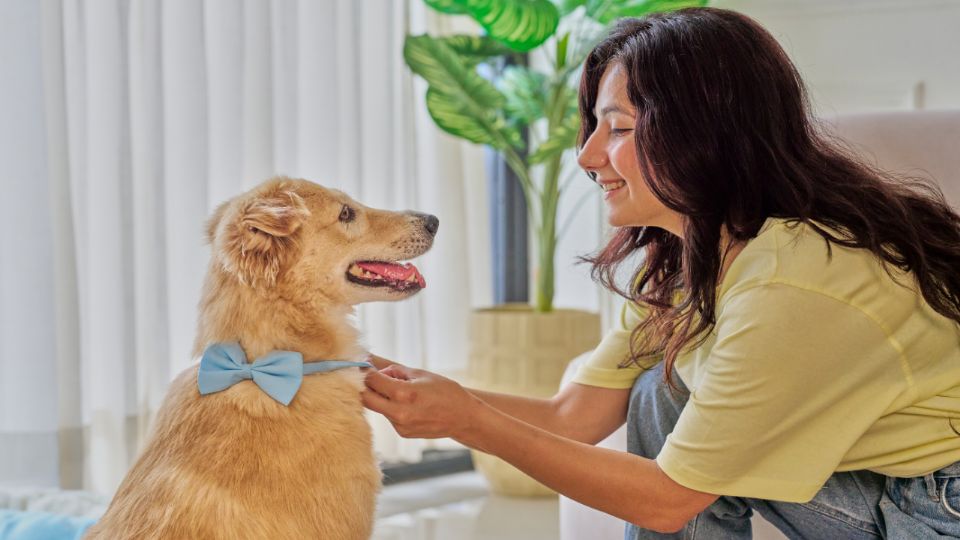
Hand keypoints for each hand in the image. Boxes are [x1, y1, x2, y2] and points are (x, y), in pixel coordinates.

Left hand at [361, 356, 481, 439]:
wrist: (463, 417)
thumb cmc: (446, 391)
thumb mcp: (421, 374)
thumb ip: (395, 371)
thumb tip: (375, 368)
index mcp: (404, 394)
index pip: (371, 380)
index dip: (366, 371)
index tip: (365, 365)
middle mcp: (399, 413)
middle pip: (365, 399)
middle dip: (364, 386)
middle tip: (370, 377)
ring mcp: (400, 425)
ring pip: (377, 408)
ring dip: (380, 396)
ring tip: (399, 388)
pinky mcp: (403, 433)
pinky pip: (389, 416)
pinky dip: (391, 407)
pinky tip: (407, 403)